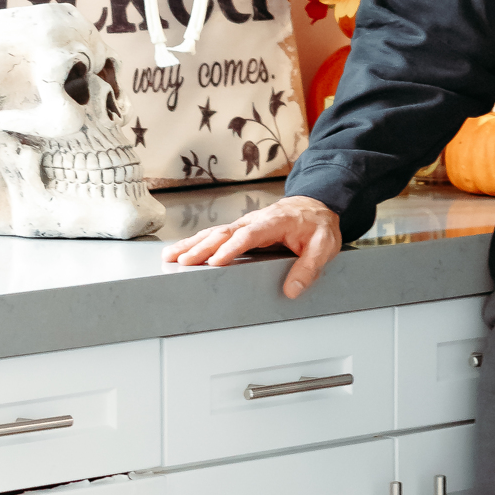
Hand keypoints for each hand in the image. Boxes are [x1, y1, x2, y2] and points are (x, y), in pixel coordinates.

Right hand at [163, 194, 341, 299]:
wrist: (318, 204)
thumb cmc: (318, 225)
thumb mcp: (323, 246)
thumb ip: (308, 268)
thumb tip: (291, 290)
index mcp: (275, 222)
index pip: (251, 234)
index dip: (232, 247)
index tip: (216, 260)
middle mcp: (256, 220)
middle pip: (225, 232)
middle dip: (202, 247)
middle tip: (181, 261)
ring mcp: (247, 224)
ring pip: (216, 232)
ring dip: (193, 244)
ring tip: (171, 256)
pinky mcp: (243, 229)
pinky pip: (218, 235)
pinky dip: (198, 242)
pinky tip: (183, 252)